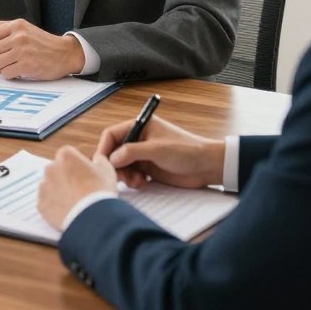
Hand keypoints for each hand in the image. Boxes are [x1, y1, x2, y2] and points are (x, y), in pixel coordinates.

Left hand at [0, 19, 85, 79]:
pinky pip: (6, 73)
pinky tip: (15, 72)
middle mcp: (19, 36)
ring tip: (7, 67)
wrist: (65, 53)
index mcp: (16, 25)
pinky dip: (7, 75)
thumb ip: (2, 27)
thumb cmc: (42, 42)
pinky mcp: (28, 65)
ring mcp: (24, 51)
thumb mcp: (24, 28)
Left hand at [37, 146, 117, 229]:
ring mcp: (44, 186)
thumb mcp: (106, 169)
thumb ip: (99, 160)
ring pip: (51, 185)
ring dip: (60, 190)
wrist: (92, 217)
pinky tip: (68, 210)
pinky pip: (47, 202)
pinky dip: (55, 205)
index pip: (69, 155)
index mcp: (66, 155)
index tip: (85, 174)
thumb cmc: (100, 191)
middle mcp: (51, 167)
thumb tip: (97, 160)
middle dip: (66, 177)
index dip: (78, 165)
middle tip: (80, 189)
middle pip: (58, 169)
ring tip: (75, 201)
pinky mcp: (41, 203)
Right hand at [97, 114, 224, 189]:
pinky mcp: (149, 168)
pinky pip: (132, 174)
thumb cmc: (186, 150)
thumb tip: (111, 159)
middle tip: (122, 177)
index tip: (103, 164)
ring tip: (136, 182)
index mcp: (140, 126)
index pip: (112, 134)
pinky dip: (133, 180)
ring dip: (125, 175)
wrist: (207, 166)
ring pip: (122, 165)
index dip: (105, 148)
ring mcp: (143, 154)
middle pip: (115, 151)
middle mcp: (139, 139)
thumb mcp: (157, 149)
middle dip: (116, 165)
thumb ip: (132, 152)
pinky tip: (143, 183)